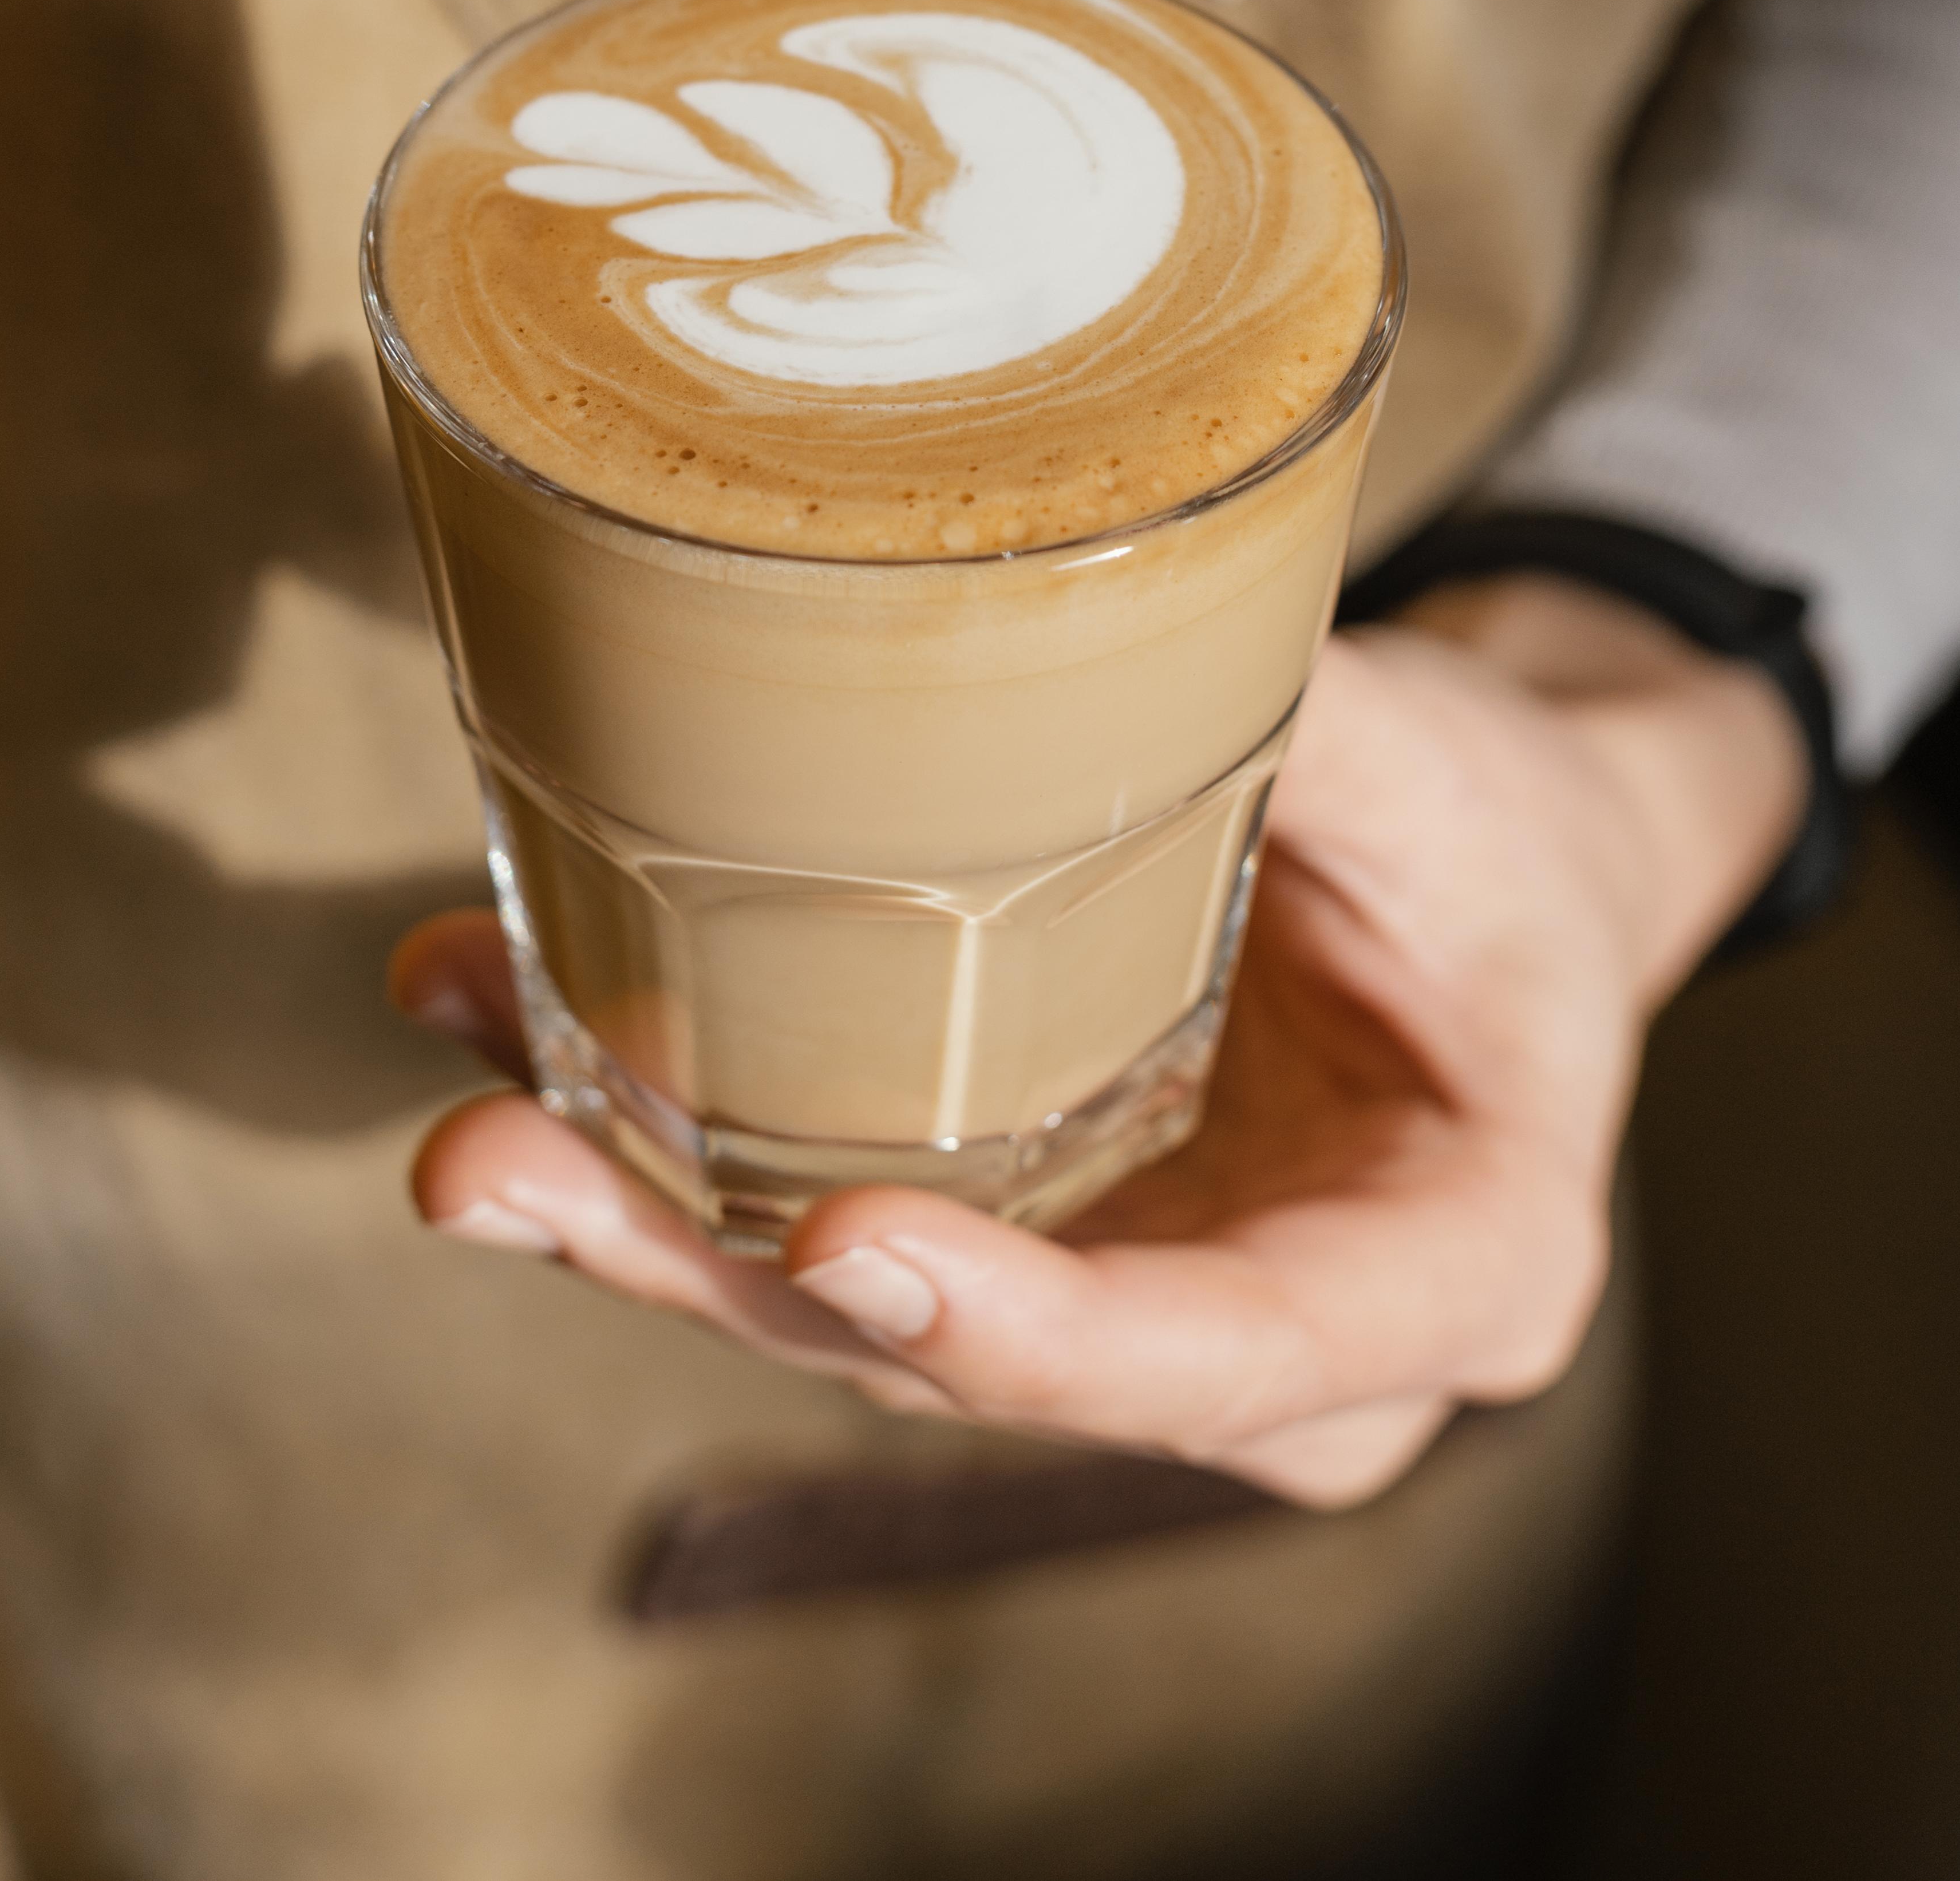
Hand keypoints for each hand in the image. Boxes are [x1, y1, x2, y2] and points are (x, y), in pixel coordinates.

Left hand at [391, 577, 1804, 1505]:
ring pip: (857, 1322)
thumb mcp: (1443, 767)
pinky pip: (823, 1222)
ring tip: (459, 1083)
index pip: (1231, 1354)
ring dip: (638, 1216)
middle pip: (973, 1369)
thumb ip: (1301, 726)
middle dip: (714, 1282)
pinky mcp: (1020, 1233)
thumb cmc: (1500, 831)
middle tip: (497, 1166)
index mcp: (1449, 1265)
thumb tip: (1070, 589)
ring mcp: (1123, 1304)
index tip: (843, 1250)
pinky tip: (509, 1013)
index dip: (1029, 1338)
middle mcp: (1275, 1348)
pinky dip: (664, 1134)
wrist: (1498, 868)